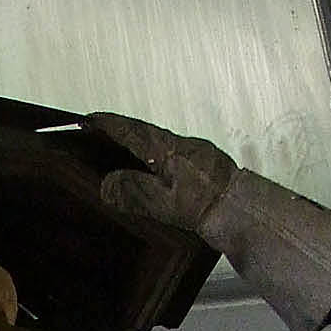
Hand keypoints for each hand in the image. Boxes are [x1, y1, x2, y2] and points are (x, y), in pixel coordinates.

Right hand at [87, 112, 235, 236]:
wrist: (242, 209)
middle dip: (121, 133)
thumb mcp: (162, 202)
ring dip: (140, 147)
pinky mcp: (206, 164)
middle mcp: (180, 144)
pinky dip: (157, 159)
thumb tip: (107, 185)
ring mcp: (195, 152)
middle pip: (144, 133)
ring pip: (160, 145)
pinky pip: (174, 155)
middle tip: (100, 135)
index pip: (129, 130)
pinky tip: (155, 172)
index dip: (106, 125)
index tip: (88, 121)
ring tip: (122, 155)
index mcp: (165, 148)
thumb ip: (132, 191)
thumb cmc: (205, 205)